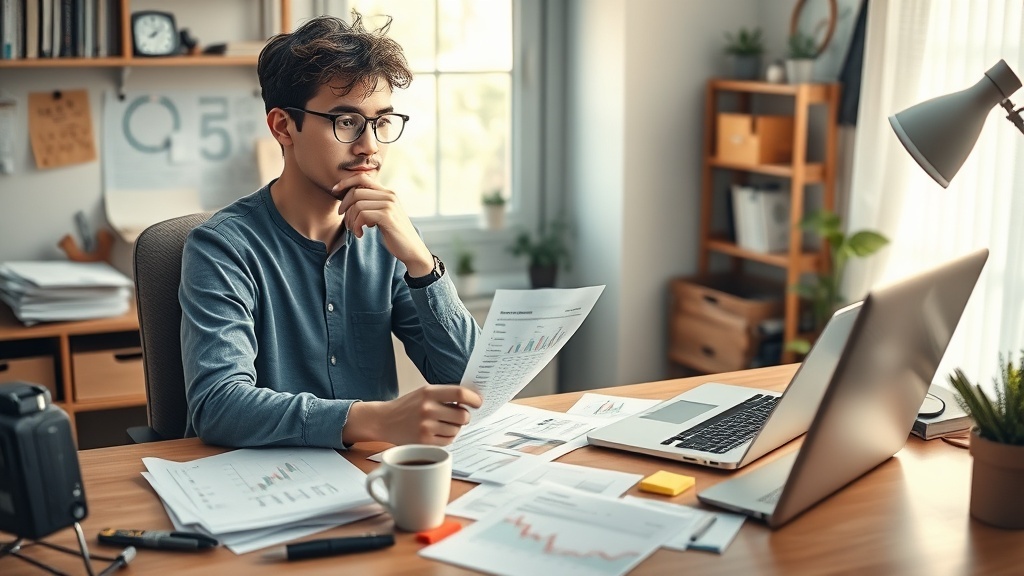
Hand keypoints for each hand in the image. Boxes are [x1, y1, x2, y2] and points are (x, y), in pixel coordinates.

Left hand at [333, 174, 433, 276]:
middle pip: (356, 192)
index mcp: (387, 193)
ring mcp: (389, 205)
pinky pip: (362, 215)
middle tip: (345, 221)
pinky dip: (356, 226)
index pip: (362, 177)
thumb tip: (350, 198)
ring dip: (350, 220)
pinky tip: (360, 234)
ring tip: (354, 230)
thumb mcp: (382, 215)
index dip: (345, 182)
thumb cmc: (394, 234)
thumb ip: (371, 204)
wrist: (411, 249)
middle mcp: (389, 195)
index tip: (334, 191)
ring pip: (357, 205)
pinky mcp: (387, 216)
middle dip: (345, 207)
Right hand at [344, 385, 482, 445]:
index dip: (473, 398)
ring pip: (457, 430)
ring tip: (441, 424)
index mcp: (429, 392)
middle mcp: (427, 409)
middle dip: (464, 417)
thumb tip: (472, 400)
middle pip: (462, 415)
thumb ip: (445, 395)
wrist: (383, 420)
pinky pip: (448, 441)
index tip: (478, 402)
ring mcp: (425, 427)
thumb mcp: (424, 393)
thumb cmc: (407, 406)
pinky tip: (436, 432)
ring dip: (454, 428)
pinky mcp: (424, 442)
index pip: (460, 394)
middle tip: (457, 415)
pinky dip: (447, 438)